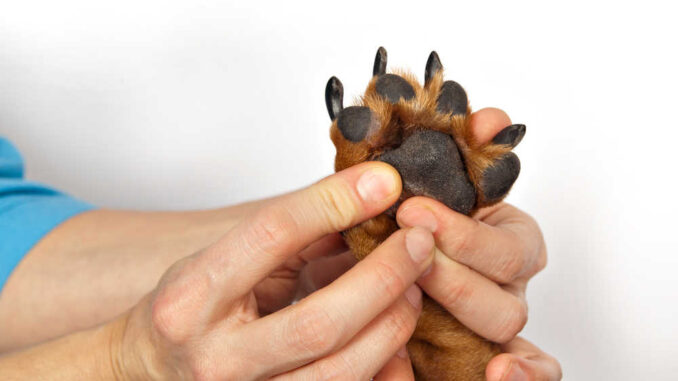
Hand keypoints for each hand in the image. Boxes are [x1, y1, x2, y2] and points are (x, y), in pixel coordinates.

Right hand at [113, 162, 437, 379]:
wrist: (146, 373)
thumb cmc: (183, 312)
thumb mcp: (219, 259)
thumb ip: (285, 235)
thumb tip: (361, 202)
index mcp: (192, 299)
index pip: (272, 236)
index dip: (335, 204)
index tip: (382, 183)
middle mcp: (217, 358)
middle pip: (321, 320)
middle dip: (384, 276)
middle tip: (418, 243)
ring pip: (342, 371)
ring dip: (392, 323)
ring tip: (412, 287)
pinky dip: (381, 362)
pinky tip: (393, 331)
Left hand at [396, 108, 560, 379]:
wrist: (366, 270)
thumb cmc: (409, 225)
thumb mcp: (423, 185)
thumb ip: (457, 152)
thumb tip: (489, 118)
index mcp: (505, 240)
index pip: (509, 242)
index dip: (464, 229)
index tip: (413, 208)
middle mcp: (506, 283)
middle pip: (507, 284)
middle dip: (455, 267)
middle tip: (408, 244)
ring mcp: (495, 322)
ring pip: (505, 324)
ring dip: (462, 305)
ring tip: (414, 289)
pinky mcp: (480, 354)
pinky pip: (527, 368)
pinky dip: (522, 372)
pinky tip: (498, 371)